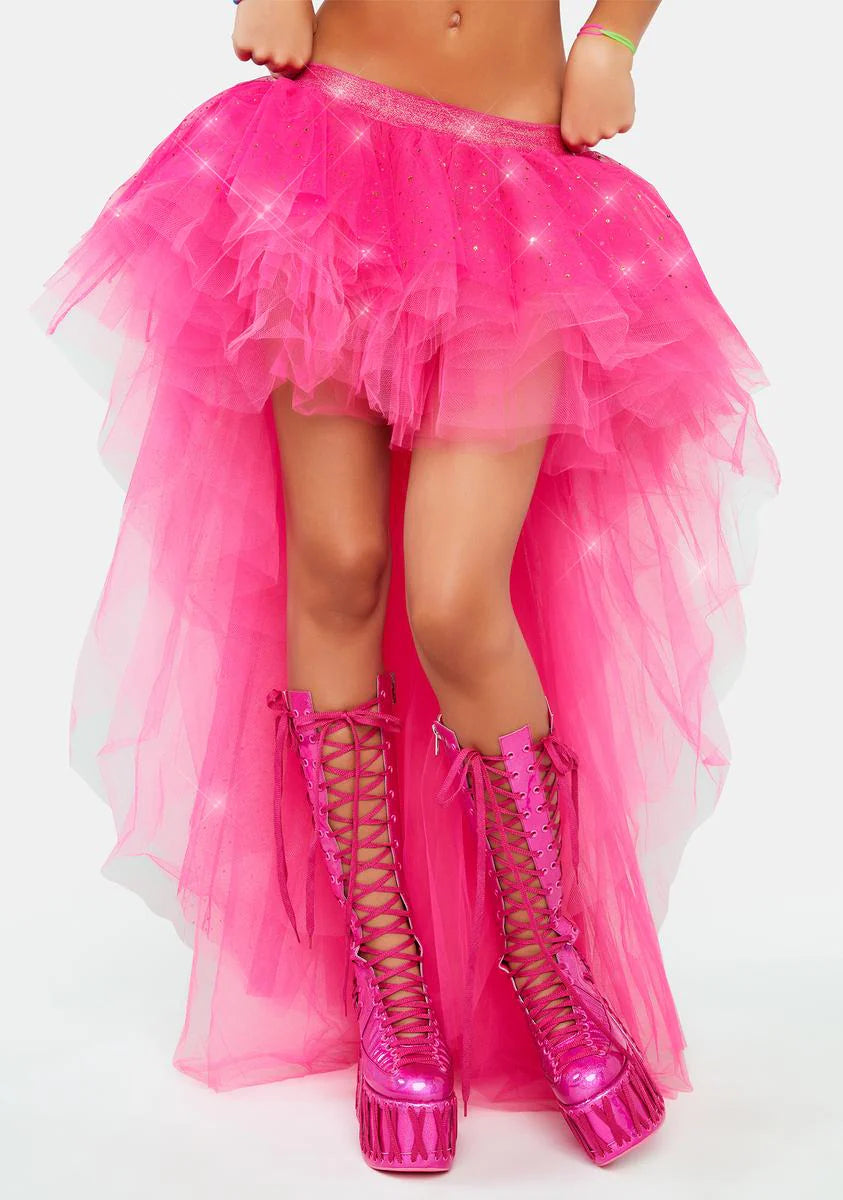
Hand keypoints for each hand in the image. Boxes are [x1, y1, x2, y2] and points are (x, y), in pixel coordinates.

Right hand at [232, 0, 314, 76]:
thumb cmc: (295, 1)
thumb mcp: (309, 29)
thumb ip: (299, 50)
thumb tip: (288, 66)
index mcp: (297, 61)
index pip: (285, 74)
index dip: (281, 59)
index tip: (279, 45)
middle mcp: (280, 62)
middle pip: (270, 66)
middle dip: (270, 52)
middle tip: (270, 30)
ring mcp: (261, 53)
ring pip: (256, 59)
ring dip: (256, 46)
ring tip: (262, 24)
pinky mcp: (244, 44)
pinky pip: (241, 53)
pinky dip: (242, 42)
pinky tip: (250, 26)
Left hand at [560, 34, 634, 150]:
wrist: (600, 56)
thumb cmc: (580, 74)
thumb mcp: (570, 104)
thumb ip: (578, 123)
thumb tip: (590, 131)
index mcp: (571, 136)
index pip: (577, 145)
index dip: (581, 131)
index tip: (584, 117)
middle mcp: (589, 138)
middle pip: (595, 138)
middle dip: (596, 124)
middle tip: (596, 100)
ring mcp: (608, 132)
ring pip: (611, 129)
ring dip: (611, 116)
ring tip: (606, 93)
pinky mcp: (625, 122)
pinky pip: (625, 122)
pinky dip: (623, 111)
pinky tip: (617, 94)